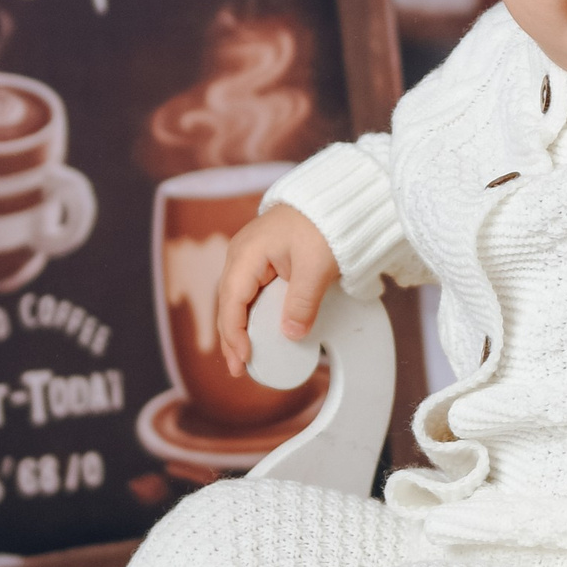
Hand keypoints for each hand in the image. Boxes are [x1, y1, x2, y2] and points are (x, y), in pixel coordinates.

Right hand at [213, 207, 340, 378]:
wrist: (338, 198)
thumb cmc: (325, 223)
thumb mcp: (316, 267)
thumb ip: (302, 302)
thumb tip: (291, 334)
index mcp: (247, 254)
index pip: (232, 302)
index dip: (234, 335)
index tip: (243, 359)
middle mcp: (241, 254)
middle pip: (229, 303)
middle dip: (231, 337)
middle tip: (239, 368)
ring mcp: (251, 255)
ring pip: (237, 298)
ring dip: (239, 327)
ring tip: (244, 355)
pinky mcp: (264, 258)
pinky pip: (250, 290)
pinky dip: (250, 313)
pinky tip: (255, 330)